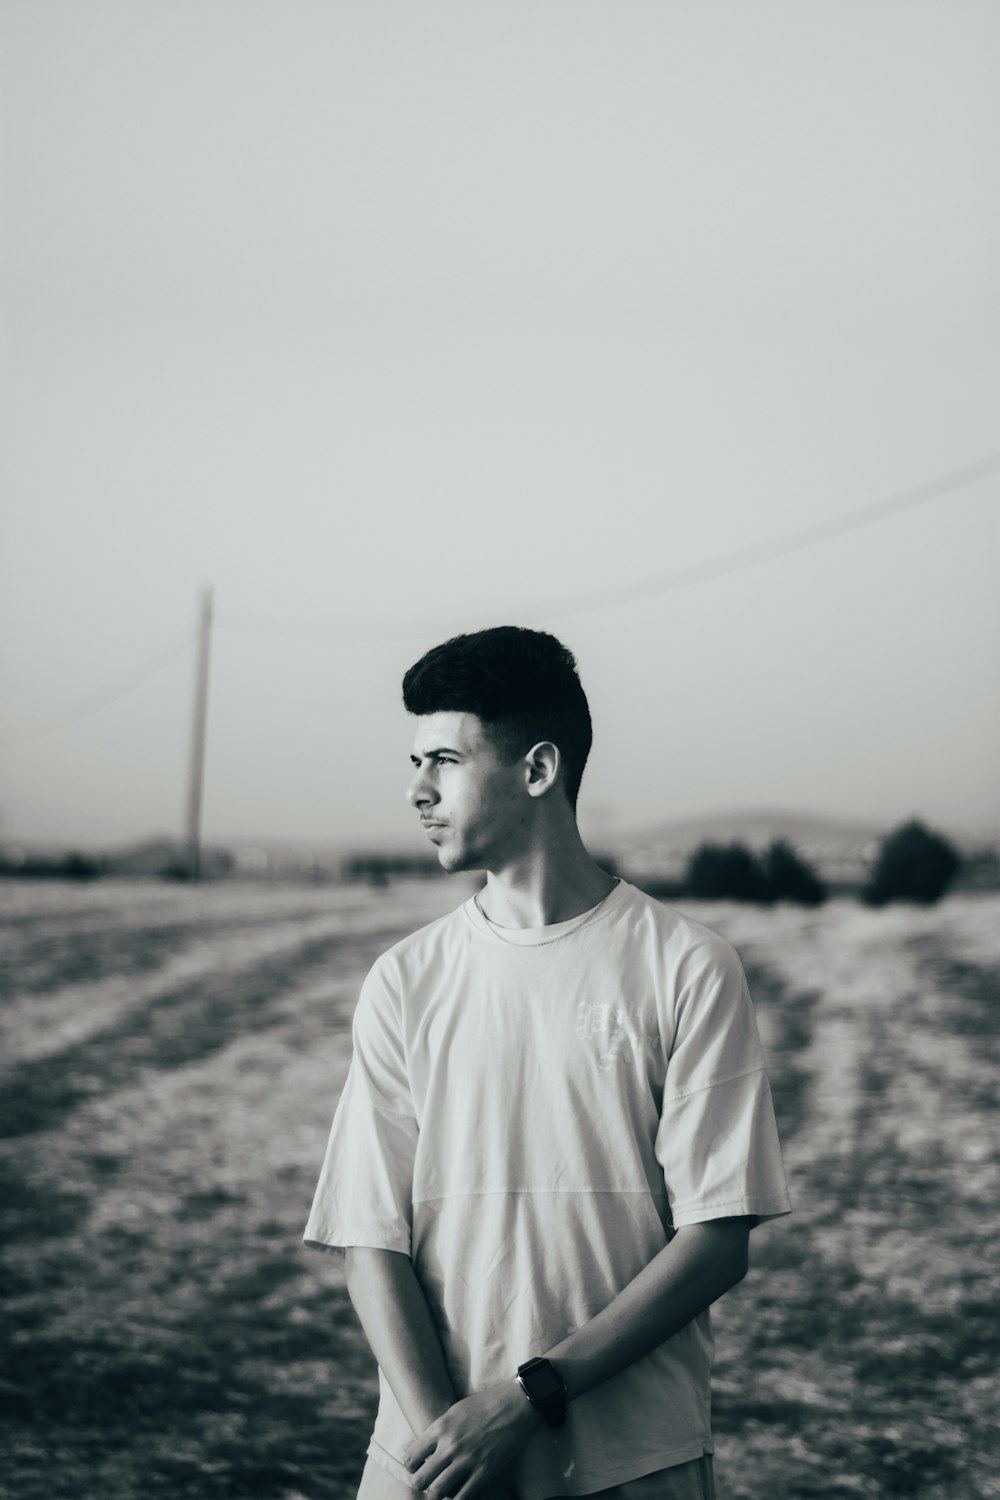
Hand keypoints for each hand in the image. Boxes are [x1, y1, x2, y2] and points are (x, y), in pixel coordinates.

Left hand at [402, 1381, 536, 1499]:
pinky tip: (459, 1494)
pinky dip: (457, 1499)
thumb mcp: (456, 1411)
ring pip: (437, 1492)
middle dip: (421, 1484)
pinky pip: (462, 1497)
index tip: (418, 1467)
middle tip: (428, 1481)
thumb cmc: (485, 1404)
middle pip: (420, 1480)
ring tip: (442, 1489)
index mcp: (441, 1427)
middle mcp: (450, 1445)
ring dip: (436, 1494)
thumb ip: (438, 1430)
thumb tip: (422, 1447)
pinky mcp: (484, 1472)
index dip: (412, 1467)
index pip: (411, 1457)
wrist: (516, 1405)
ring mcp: (467, 1460)